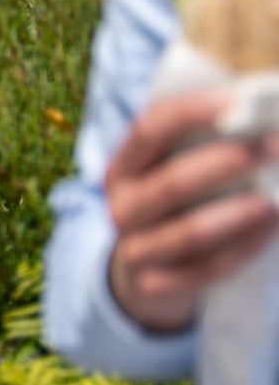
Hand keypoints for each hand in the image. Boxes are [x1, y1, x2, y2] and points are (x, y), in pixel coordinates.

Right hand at [105, 89, 278, 333]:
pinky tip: (272, 229)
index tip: (240, 100)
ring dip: (239, 213)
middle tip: (277, 147)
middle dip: (229, 163)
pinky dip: (243, 248)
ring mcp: (134, 248)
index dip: (192, 113)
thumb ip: (203, 145)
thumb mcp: (174, 169)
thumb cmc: (179, 204)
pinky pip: (205, 268)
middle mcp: (121, 206)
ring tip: (277, 199)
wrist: (148, 269)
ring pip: (189, 231)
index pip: (148, 130)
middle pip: (173, 182)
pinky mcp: (155, 285)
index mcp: (124, 167)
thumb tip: (261, 121)